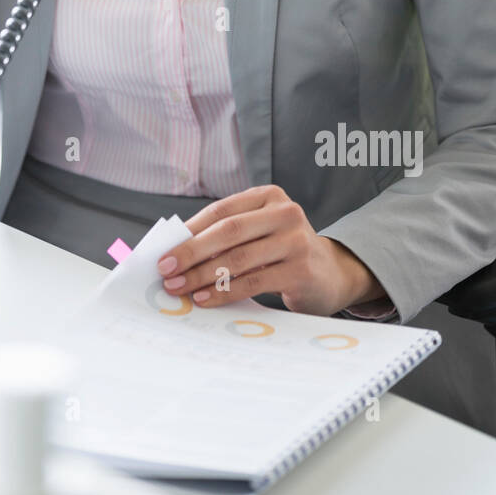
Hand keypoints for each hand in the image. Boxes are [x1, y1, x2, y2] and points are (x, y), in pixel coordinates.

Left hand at [156, 184, 383, 314]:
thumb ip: (227, 234)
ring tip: (180, 288)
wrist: (331, 274)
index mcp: (269, 196)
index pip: (221, 211)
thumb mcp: (260, 231)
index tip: (164, 252)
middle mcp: (285, 213)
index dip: (190, 232)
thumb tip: (176, 251)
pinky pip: (253, 282)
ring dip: (203, 276)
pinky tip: (205, 298)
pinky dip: (224, 291)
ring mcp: (296, 241)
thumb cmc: (282, 251)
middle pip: (228, 232)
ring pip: (239, 258)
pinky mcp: (301, 270)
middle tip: (166, 271)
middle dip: (191, 253)